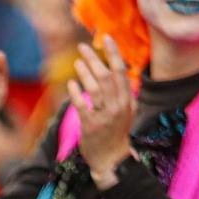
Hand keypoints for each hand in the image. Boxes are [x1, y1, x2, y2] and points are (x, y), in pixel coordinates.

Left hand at [68, 40, 136, 185]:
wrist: (111, 159)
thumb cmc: (117, 132)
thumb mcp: (126, 110)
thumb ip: (123, 91)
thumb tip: (121, 69)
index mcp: (127, 100)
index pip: (121, 72)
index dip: (114, 53)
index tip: (106, 38)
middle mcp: (117, 106)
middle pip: (106, 76)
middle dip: (94, 59)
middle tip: (83, 47)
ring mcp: (104, 116)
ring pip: (94, 88)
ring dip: (85, 72)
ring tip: (77, 62)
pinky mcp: (90, 126)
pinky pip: (82, 105)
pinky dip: (76, 93)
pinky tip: (71, 83)